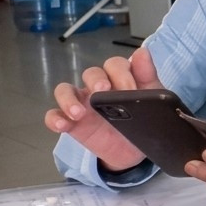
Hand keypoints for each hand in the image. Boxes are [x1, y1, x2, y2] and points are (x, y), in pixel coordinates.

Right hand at [44, 47, 163, 170]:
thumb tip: (142, 52)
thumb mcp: (151, 99)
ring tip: (78, 113)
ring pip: (65, 90)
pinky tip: (62, 125)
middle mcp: (98, 88)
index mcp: (119, 79)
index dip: (121, 73)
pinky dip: (54, 119)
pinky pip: (54, 116)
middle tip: (103, 91)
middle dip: (96, 80)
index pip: (115, 65)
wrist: (139, 153)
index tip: (131, 89)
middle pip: (91, 73)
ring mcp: (82, 104)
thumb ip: (147, 76)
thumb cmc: (146, 120)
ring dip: (68, 98)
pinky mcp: (72, 124)